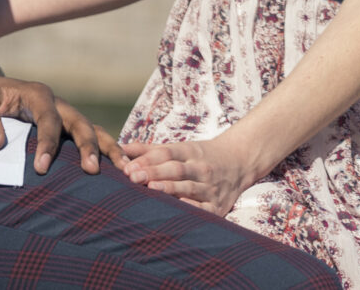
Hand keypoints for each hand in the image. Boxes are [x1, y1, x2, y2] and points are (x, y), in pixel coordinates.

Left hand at [0, 71, 109, 175]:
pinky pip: (88, 136)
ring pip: (92, 128)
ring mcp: (63, 114)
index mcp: (37, 94)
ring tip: (123, 167)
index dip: (48, 144)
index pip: (48, 120)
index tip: (42, 169)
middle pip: (80, 123)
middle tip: (91, 170)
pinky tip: (116, 166)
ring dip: (107, 147)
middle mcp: (56, 103)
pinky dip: (103, 148)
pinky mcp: (64, 125)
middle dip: (88, 146)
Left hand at [120, 133, 265, 216]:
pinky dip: (192, 209)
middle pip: (176, 169)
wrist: (240, 162)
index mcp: (191, 152)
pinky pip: (204, 208)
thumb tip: (119, 148)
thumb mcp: (180, 149)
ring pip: (189, 188)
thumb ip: (149, 150)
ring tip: (152, 190)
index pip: (167, 154)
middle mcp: (201, 168)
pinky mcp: (218, 206)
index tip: (128, 167)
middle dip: (154, 173)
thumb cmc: (201, 157)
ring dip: (170, 189)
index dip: (148, 160)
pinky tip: (178, 210)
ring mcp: (211, 187)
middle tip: (133, 177)